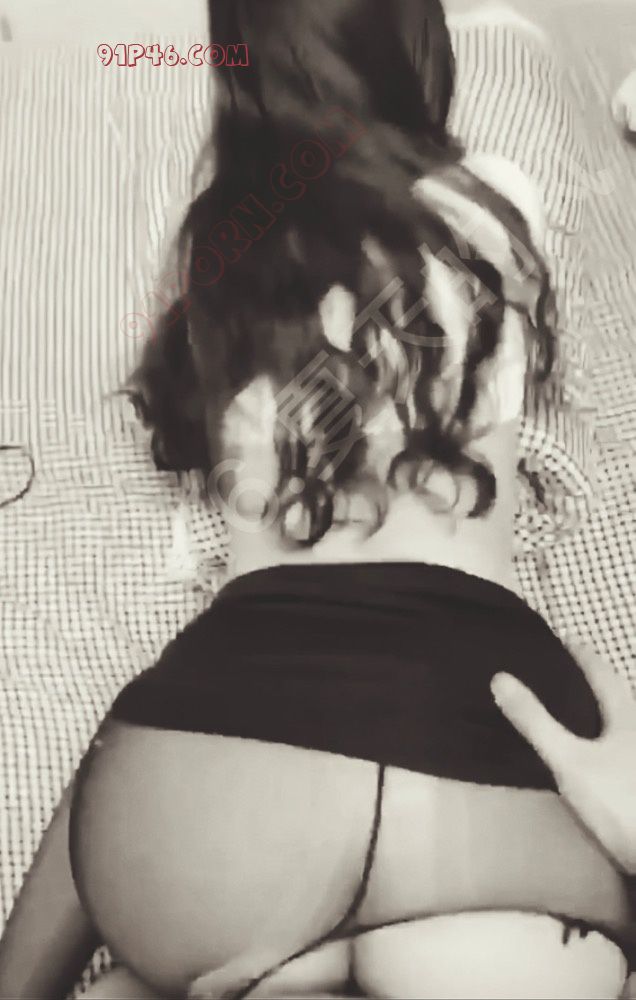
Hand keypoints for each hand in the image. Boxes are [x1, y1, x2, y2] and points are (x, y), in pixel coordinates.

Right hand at [491, 645, 635, 874]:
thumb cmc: (622, 802)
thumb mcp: (571, 761)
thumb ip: (536, 721)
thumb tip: (500, 678)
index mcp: (627, 717)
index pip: (602, 674)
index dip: (582, 655)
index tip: (565, 639)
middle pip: (618, 698)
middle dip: (593, 683)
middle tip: (564, 673)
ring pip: (622, 726)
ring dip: (600, 715)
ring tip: (573, 713)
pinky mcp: (635, 785)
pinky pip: (620, 752)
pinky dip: (603, 743)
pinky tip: (592, 759)